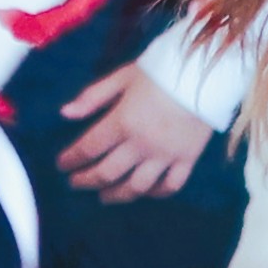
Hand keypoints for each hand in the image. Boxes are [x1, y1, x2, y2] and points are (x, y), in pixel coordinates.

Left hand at [57, 63, 217, 198]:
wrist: (206, 72)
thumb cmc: (161, 70)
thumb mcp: (122, 76)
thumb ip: (93, 97)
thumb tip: (64, 113)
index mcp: (122, 122)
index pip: (88, 148)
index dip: (71, 159)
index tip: (62, 165)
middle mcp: (141, 145)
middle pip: (107, 172)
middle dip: (86, 181)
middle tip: (75, 184)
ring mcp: (165, 156)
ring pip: (136, 186)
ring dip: (116, 195)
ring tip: (104, 197)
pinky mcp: (188, 160)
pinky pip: (170, 185)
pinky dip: (156, 193)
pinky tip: (146, 192)